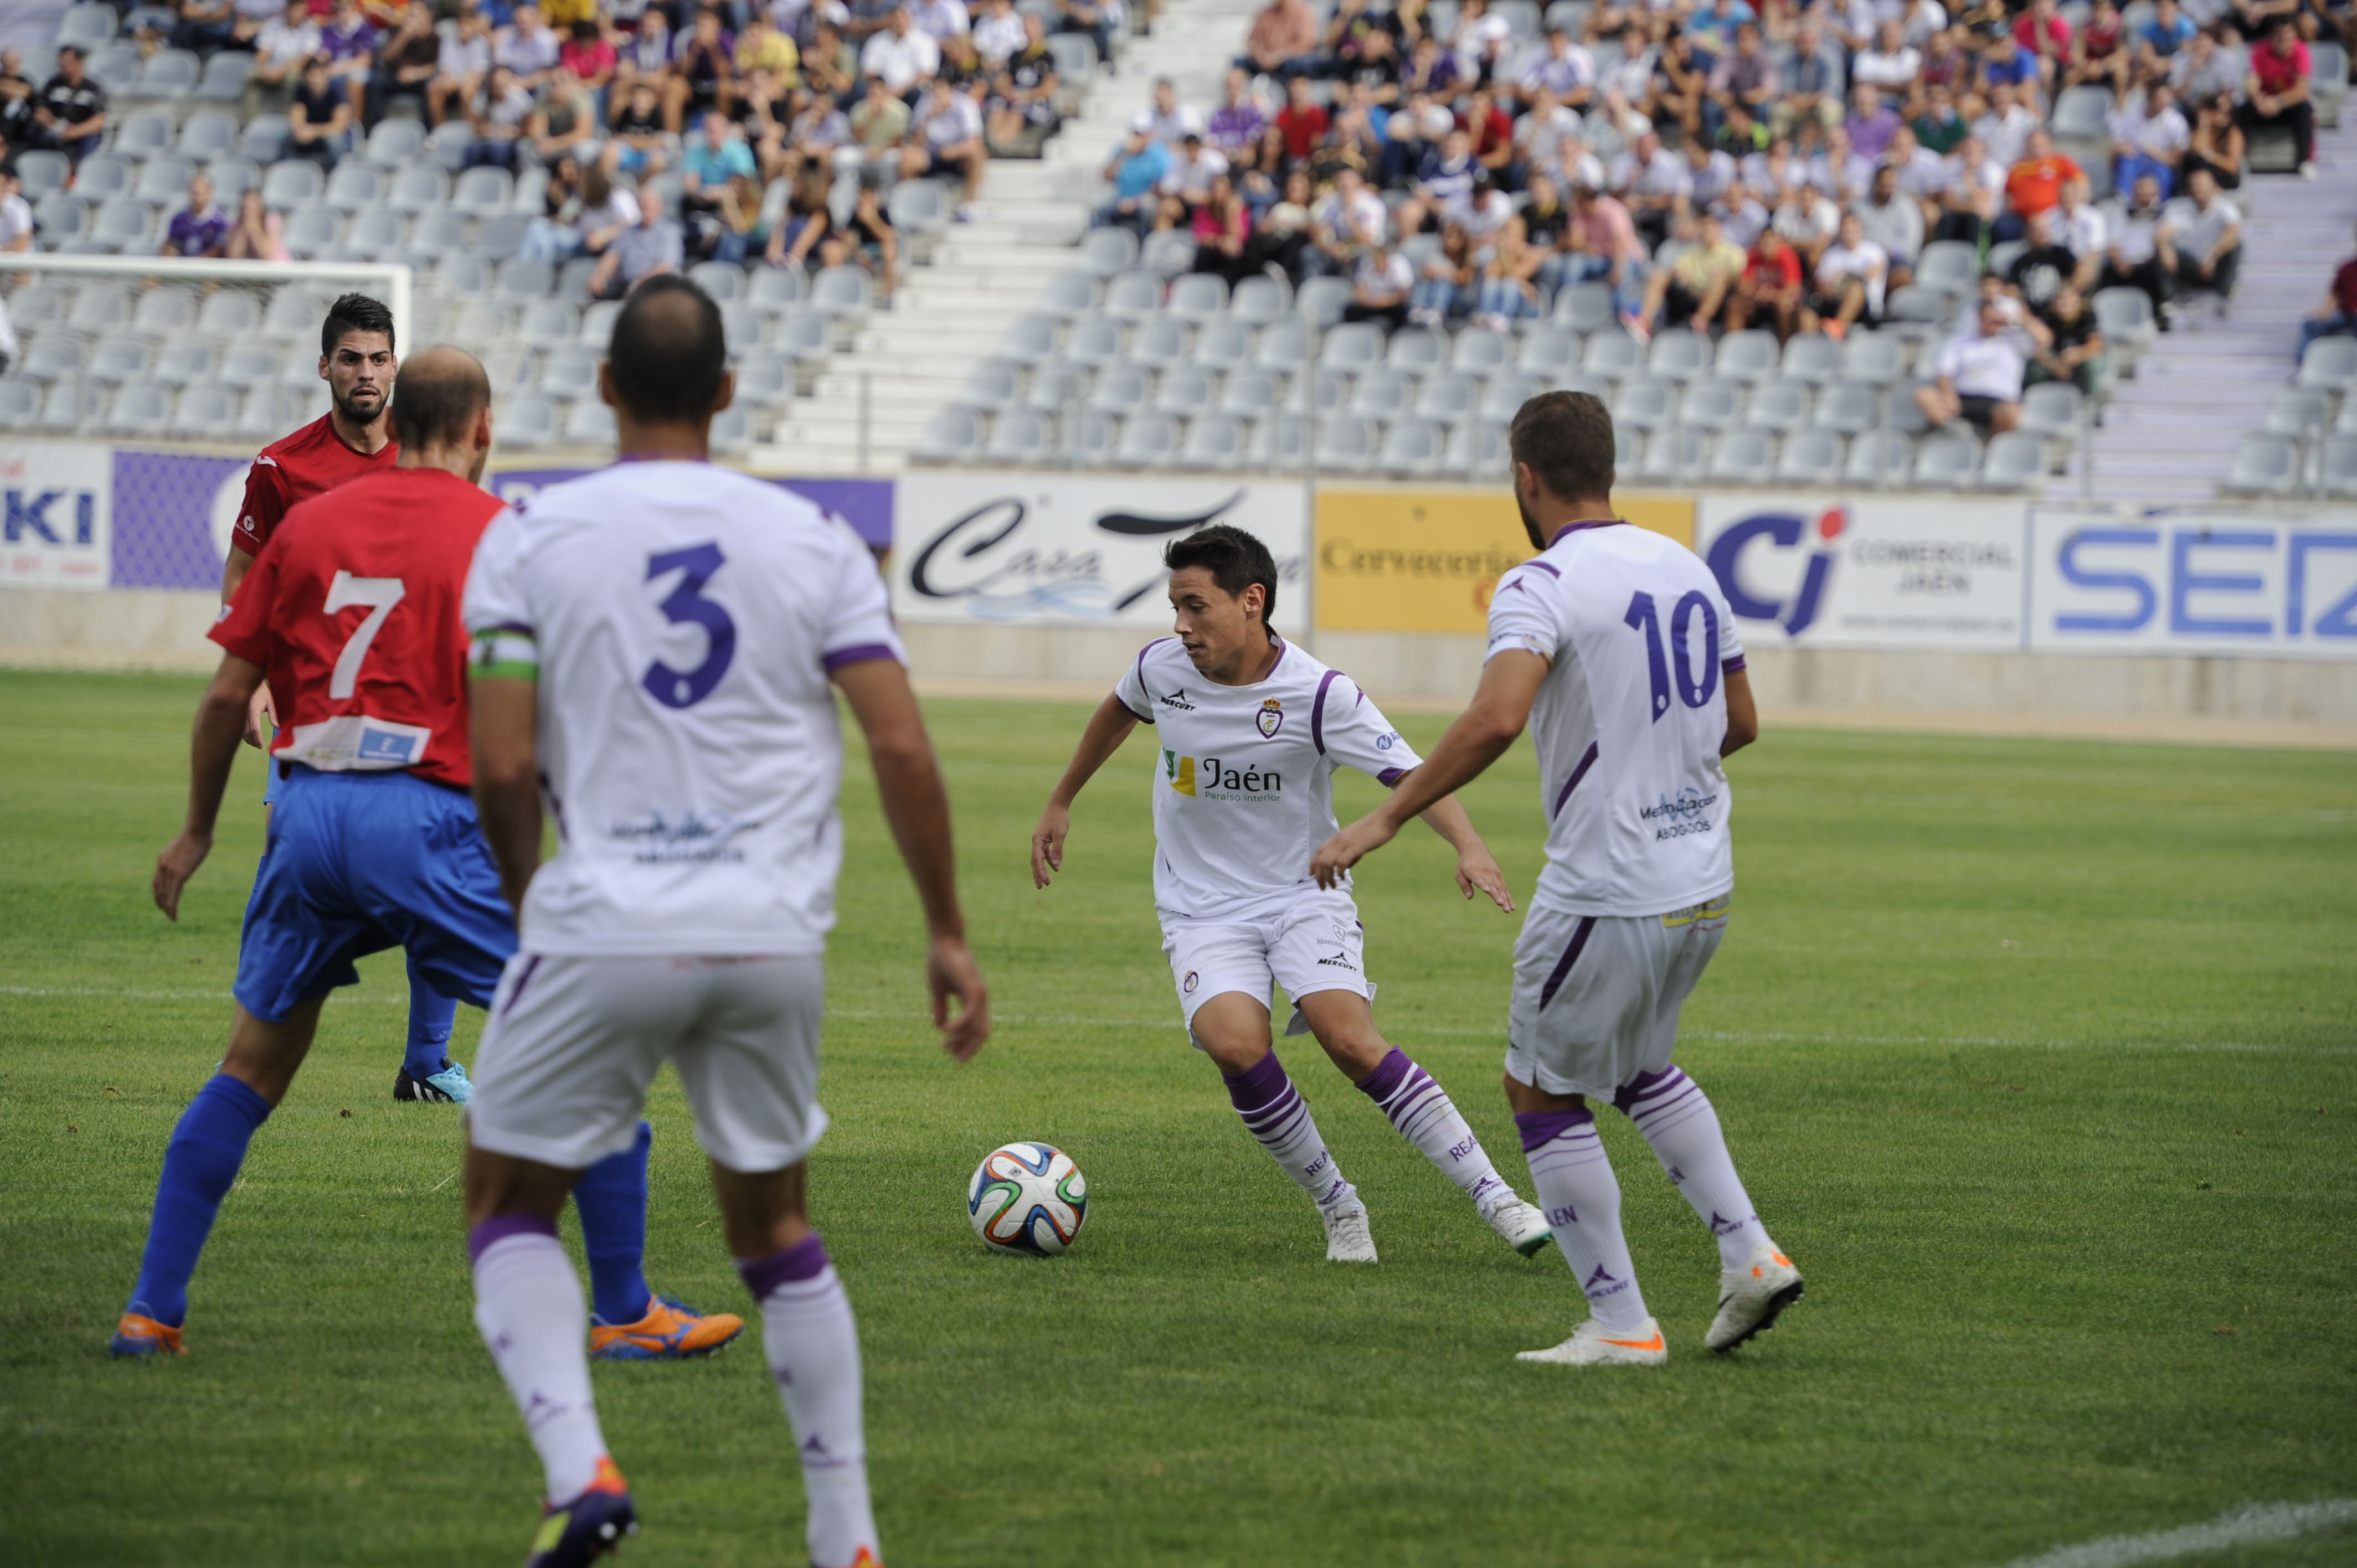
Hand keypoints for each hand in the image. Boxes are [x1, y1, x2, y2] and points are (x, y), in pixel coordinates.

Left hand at [153, 831, 212, 920]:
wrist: (197, 831)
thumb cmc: (197, 834)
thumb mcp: (185, 845)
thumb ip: (183, 855)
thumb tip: (190, 855)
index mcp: (163, 859)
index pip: (157, 881)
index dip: (158, 893)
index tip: (161, 902)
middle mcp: (162, 866)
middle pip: (159, 890)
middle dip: (161, 902)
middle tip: (165, 913)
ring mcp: (170, 871)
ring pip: (165, 895)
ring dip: (167, 908)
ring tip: (171, 917)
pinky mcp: (179, 875)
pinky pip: (173, 895)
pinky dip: (172, 907)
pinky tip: (174, 915)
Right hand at [243, 680, 275, 748]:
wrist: (247, 681)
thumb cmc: (262, 691)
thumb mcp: (271, 701)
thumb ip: (274, 715)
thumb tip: (278, 727)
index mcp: (253, 709)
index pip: (254, 729)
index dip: (257, 739)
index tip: (261, 746)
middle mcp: (243, 712)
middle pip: (246, 732)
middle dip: (252, 741)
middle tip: (258, 746)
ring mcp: (237, 712)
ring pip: (239, 730)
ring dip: (246, 738)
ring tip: (254, 742)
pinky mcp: (234, 712)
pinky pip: (237, 725)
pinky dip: (241, 732)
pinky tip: (247, 735)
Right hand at [926, 933, 989, 1062]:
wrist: (944, 939)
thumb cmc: (941, 960)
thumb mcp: (938, 990)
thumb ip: (940, 1008)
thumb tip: (940, 1028)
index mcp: (973, 1000)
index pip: (976, 1029)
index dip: (964, 1043)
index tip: (945, 1047)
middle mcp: (980, 1000)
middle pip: (982, 1033)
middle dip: (968, 1049)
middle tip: (950, 1056)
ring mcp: (979, 995)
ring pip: (979, 1028)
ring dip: (963, 1041)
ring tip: (945, 1046)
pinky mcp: (973, 989)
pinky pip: (970, 1015)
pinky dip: (959, 1026)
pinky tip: (946, 1031)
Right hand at [1030, 801, 1069, 887]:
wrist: (1058, 805)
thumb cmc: (1059, 818)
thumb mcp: (1060, 834)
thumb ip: (1058, 850)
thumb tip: (1057, 865)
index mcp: (1037, 840)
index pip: (1037, 860)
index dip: (1040, 872)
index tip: (1045, 882)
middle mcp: (1036, 841)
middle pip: (1035, 861)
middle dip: (1038, 874)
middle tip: (1041, 887)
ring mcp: (1040, 840)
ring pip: (1040, 858)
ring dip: (1043, 869)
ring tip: (1047, 882)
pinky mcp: (1045, 839)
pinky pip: (1046, 853)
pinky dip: (1050, 860)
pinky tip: (1056, 868)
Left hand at [1309, 813, 1398, 890]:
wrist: (1384, 819)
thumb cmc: (1373, 830)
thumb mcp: (1356, 841)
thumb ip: (1348, 853)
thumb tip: (1344, 867)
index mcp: (1338, 838)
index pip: (1319, 851)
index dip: (1313, 864)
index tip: (1311, 875)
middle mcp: (1338, 840)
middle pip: (1320, 860)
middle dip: (1319, 876)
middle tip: (1323, 888)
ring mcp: (1346, 843)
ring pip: (1327, 862)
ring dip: (1328, 877)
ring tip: (1333, 886)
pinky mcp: (1355, 846)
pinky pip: (1341, 861)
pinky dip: (1340, 872)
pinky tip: (1343, 877)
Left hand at [1454, 846, 1515, 912]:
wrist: (1474, 848)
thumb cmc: (1465, 864)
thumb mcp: (1459, 874)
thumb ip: (1464, 886)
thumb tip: (1469, 898)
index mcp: (1473, 872)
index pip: (1479, 880)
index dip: (1483, 885)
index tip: (1487, 891)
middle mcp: (1485, 873)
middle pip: (1492, 886)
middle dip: (1497, 896)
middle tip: (1502, 905)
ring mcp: (1493, 874)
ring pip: (1500, 888)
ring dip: (1505, 899)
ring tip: (1508, 909)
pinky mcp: (1498, 874)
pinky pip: (1504, 887)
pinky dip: (1508, 896)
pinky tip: (1512, 905)